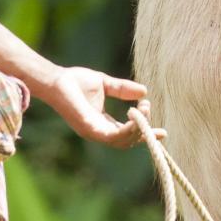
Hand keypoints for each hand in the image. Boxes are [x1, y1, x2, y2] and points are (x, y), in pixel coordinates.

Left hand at [37, 64, 155, 147]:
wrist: (56, 79)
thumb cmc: (75, 81)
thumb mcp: (105, 84)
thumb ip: (123, 89)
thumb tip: (145, 92)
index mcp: (103, 122)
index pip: (128, 134)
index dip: (145, 133)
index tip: (163, 131)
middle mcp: (100, 131)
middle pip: (129, 141)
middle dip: (145, 131)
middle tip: (148, 109)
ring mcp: (94, 132)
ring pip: (123, 141)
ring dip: (138, 129)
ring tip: (144, 110)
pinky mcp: (90, 129)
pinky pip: (113, 137)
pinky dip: (127, 130)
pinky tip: (135, 116)